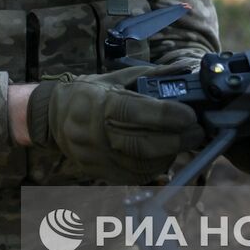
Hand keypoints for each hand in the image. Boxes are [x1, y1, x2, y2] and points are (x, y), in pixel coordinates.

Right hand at [25, 71, 204, 183]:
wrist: (52, 117)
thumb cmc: (87, 94)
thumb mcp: (114, 79)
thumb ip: (149, 77)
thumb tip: (183, 71)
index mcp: (98, 104)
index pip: (136, 113)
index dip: (167, 115)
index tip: (190, 115)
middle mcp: (94, 133)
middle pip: (142, 143)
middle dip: (177, 139)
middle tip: (197, 132)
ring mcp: (95, 157)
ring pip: (141, 164)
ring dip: (170, 155)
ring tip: (183, 142)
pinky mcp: (99, 172)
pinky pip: (134, 177)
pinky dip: (156, 168)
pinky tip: (166, 156)